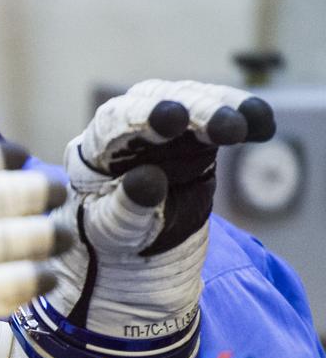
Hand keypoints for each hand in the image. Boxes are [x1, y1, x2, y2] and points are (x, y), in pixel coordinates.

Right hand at [0, 141, 67, 356]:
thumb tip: (20, 174)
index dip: (1, 156)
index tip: (21, 157)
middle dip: (36, 191)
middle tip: (58, 194)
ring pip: (4, 238)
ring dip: (44, 236)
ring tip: (62, 238)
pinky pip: (4, 283)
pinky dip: (32, 278)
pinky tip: (47, 277)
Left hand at [49, 80, 274, 335]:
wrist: (130, 257)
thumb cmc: (110, 242)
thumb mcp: (112, 232)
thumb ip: (126, 207)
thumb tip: (149, 178)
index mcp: (94, 149)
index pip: (118, 122)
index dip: (145, 117)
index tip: (173, 118)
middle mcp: (127, 128)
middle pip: (160, 101)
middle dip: (195, 110)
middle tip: (228, 125)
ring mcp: (162, 129)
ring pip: (193, 102)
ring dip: (224, 109)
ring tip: (249, 123)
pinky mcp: (193, 138)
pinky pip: (218, 120)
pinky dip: (242, 117)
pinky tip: (263, 125)